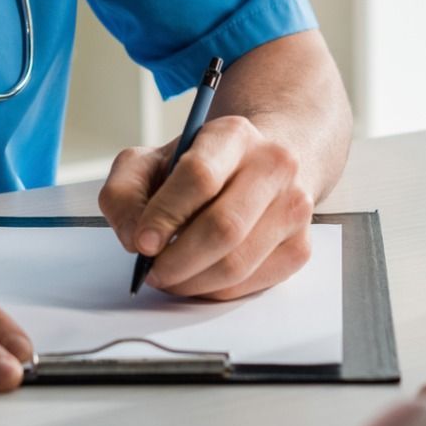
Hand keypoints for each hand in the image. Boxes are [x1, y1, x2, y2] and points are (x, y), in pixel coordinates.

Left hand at [98, 114, 313, 299]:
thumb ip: (125, 193)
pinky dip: (216, 290)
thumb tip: (135, 238)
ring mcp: (294, 207)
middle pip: (224, 227)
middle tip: (153, 272)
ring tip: (171, 276)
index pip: (199, 177)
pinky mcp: (300, 245)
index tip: (141, 244)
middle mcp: (274, 165)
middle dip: (178, 260)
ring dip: (193, 281)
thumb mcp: (149, 162)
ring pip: (238, 262)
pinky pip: (252, 283)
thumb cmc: (199, 168)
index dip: (165, 215)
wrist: (258, 167)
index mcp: (233, 134)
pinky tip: (200, 277)